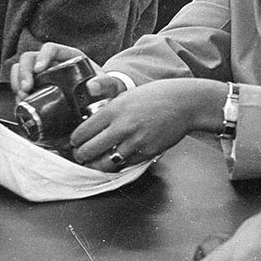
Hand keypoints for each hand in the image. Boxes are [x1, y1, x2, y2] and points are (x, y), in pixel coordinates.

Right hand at [11, 43, 111, 100]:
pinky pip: (21, 85)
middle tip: (26, 88)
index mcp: (70, 56)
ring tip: (22, 97)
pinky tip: (22, 102)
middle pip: (30, 58)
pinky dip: (18, 92)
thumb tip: (92, 87)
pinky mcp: (39, 86)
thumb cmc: (105, 88)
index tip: (39, 70)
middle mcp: (54, 62)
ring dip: (17, 82)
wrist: (103, 100)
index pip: (51, 48)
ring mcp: (44, 74)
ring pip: (21, 69)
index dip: (42, 56)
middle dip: (24, 71)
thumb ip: (106, 84)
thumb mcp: (109, 85)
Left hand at [70, 78, 227, 170]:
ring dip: (96, 165)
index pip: (81, 133)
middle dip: (81, 156)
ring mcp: (135, 141)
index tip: (75, 143)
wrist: (186, 103)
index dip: (74, 141)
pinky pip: (125, 164)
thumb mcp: (128, 95)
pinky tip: (117, 159)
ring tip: (94, 163)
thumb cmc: (159, 96)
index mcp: (114, 110)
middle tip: (81, 156)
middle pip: (88, 151)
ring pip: (104, 163)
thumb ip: (109, 110)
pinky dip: (119, 164)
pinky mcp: (147, 152)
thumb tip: (91, 124)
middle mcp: (122, 126)